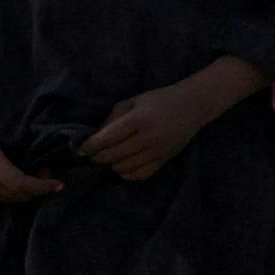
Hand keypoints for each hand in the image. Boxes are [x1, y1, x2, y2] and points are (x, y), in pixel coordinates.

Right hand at [0, 105, 57, 205]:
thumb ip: (20, 132)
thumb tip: (48, 134)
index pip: (21, 184)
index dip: (42, 186)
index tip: (59, 184)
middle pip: (18, 195)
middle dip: (37, 189)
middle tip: (48, 174)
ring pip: (8, 199)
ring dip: (25, 192)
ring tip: (35, 177)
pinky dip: (11, 193)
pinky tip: (19, 182)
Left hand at [81, 71, 246, 182]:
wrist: (193, 106)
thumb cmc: (159, 100)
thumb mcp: (132, 102)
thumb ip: (112, 118)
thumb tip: (96, 137)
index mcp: (137, 120)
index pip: (106, 139)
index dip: (90, 147)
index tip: (81, 150)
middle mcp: (147, 138)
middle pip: (112, 156)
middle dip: (97, 158)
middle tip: (92, 156)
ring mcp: (157, 151)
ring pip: (124, 168)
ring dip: (112, 166)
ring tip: (108, 160)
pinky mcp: (165, 160)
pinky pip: (141, 174)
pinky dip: (127, 174)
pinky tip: (123, 167)